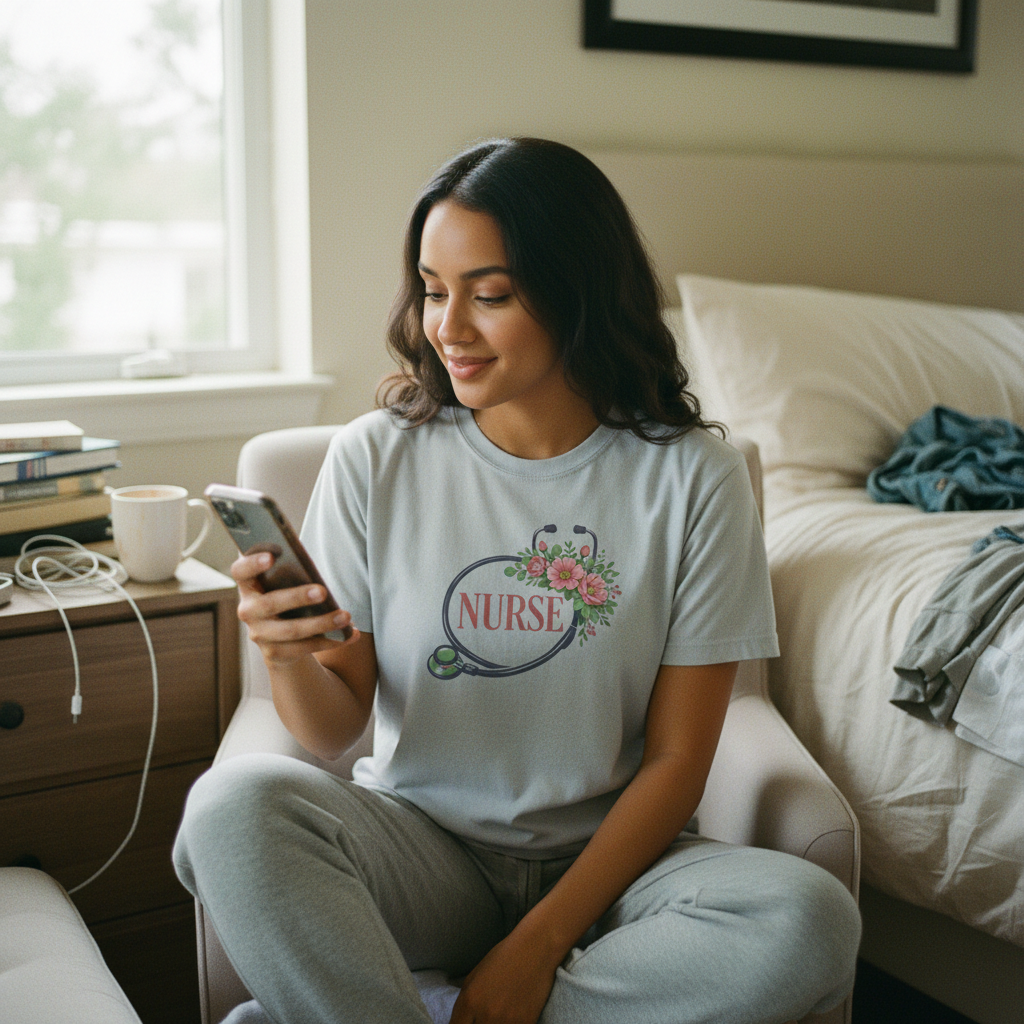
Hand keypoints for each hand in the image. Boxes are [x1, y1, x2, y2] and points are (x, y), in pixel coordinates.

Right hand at [232, 552, 355, 664]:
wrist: (279, 636)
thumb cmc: (286, 594)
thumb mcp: (284, 581)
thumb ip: (291, 570)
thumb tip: (312, 568)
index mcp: (248, 585)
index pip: (240, 571)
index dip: (252, 564)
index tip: (271, 557)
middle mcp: (248, 610)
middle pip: (270, 603)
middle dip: (297, 597)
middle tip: (323, 591)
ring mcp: (259, 634)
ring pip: (291, 630)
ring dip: (322, 623)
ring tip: (346, 616)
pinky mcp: (274, 653)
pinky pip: (305, 648)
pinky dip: (331, 641)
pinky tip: (350, 635)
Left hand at [449, 931, 560, 1023]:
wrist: (535, 949)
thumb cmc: (503, 958)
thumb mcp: (474, 977)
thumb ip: (464, 1005)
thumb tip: (460, 1023)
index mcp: (470, 1001)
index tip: (467, 1022)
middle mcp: (486, 1014)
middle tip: (483, 1016)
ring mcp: (507, 1022)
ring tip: (500, 1012)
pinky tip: (513, 1014)